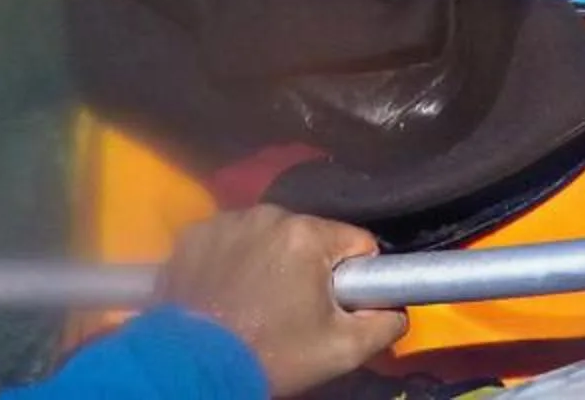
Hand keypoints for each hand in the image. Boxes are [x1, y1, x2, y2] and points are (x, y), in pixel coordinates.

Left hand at [159, 206, 406, 394]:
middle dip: (307, 270)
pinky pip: (228, 241)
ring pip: (267, 237)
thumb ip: (382, 325)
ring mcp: (225, 222)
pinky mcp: (192, 236)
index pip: (355, 243)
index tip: (333, 308)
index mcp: (307, 234)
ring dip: (268, 262)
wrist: (188, 371)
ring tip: (252, 305)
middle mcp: (267, 214)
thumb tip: (396, 311)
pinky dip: (230, 261)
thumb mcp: (339, 351)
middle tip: (290, 314)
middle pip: (309, 238)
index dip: (352, 278)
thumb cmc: (269, 356)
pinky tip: (223, 294)